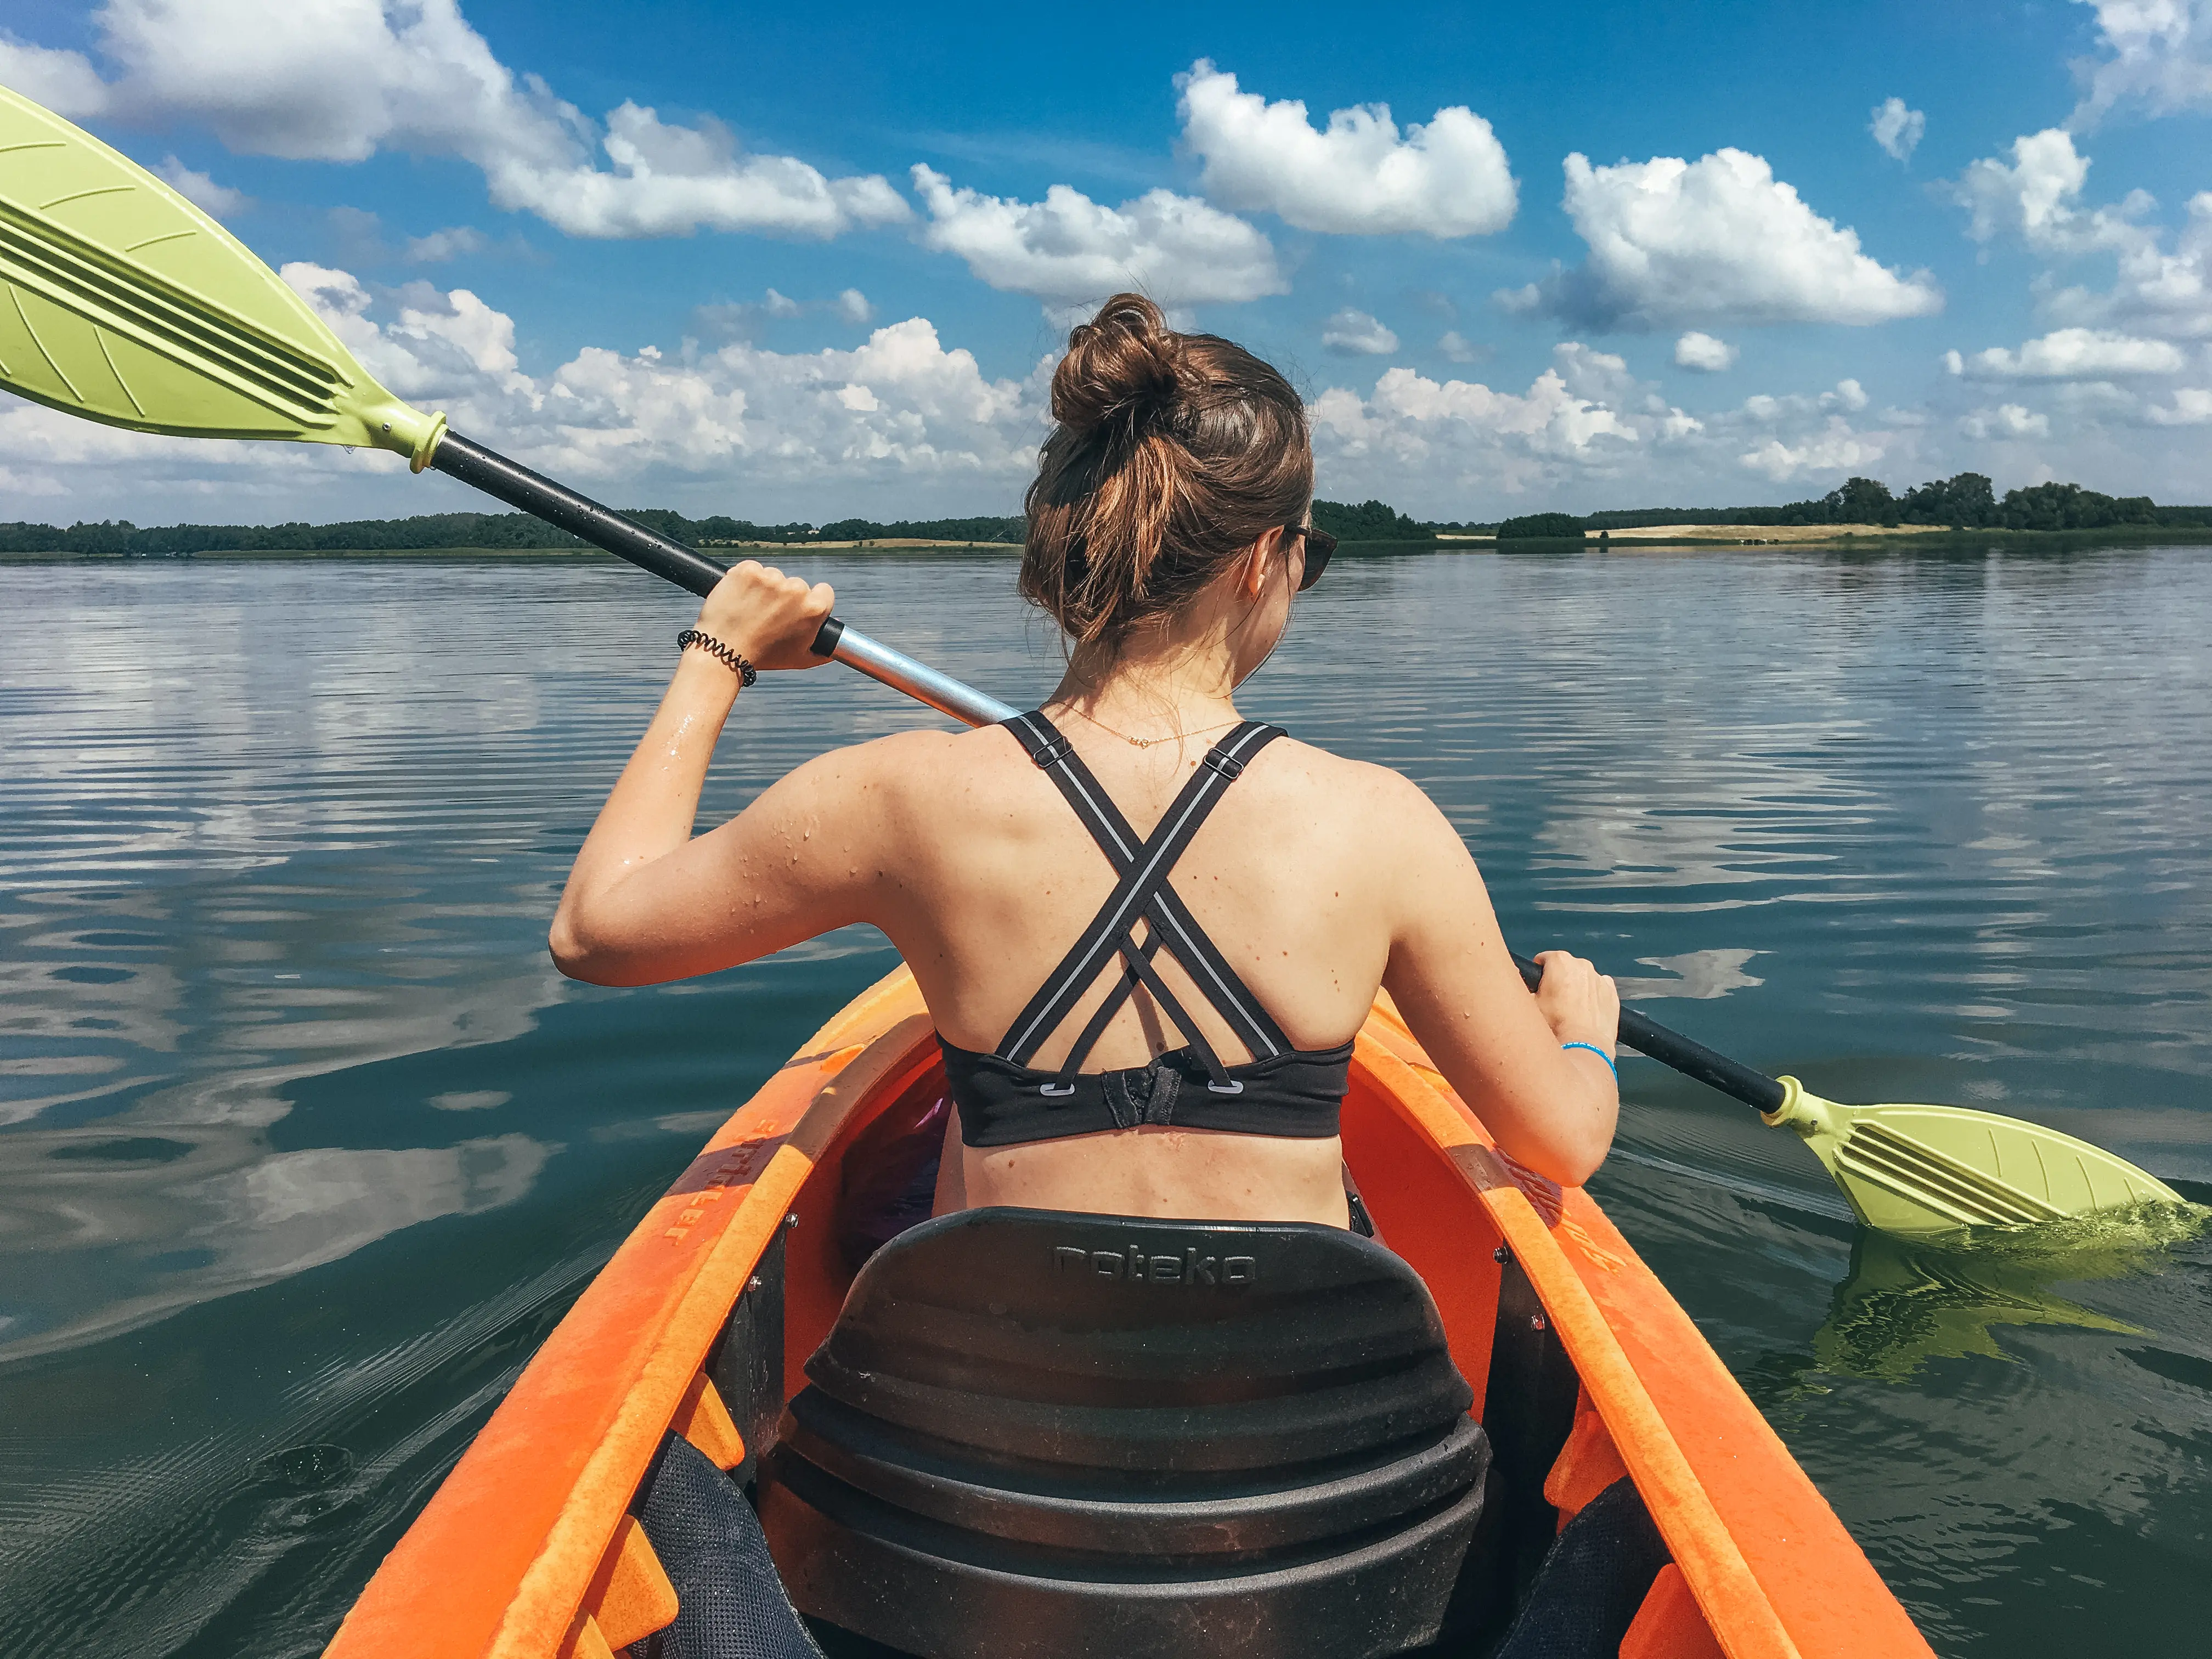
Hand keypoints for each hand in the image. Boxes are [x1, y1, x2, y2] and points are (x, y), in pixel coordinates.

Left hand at [694, 561, 836, 672]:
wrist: (723, 650)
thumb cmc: (763, 656)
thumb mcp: (801, 659)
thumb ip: (824, 651)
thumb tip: (837, 641)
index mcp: (813, 609)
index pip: (824, 591)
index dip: (810, 601)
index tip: (796, 609)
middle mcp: (795, 590)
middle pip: (796, 585)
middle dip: (784, 597)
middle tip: (767, 616)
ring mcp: (770, 578)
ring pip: (772, 576)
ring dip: (763, 588)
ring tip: (750, 610)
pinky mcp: (748, 570)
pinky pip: (752, 569)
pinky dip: (745, 580)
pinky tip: (740, 598)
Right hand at [1531, 949, 1619, 1056]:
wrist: (1582, 1046)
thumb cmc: (1555, 1026)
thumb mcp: (1528, 1004)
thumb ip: (1522, 987)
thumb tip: (1516, 982)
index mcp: (1560, 961)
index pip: (1543, 958)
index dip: (1538, 973)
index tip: (1537, 986)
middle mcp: (1582, 965)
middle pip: (1565, 967)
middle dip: (1558, 980)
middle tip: (1552, 1002)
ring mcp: (1599, 979)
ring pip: (1583, 978)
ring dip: (1576, 988)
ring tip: (1569, 1011)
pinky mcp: (1611, 994)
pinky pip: (1599, 989)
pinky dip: (1592, 997)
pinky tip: (1585, 1013)